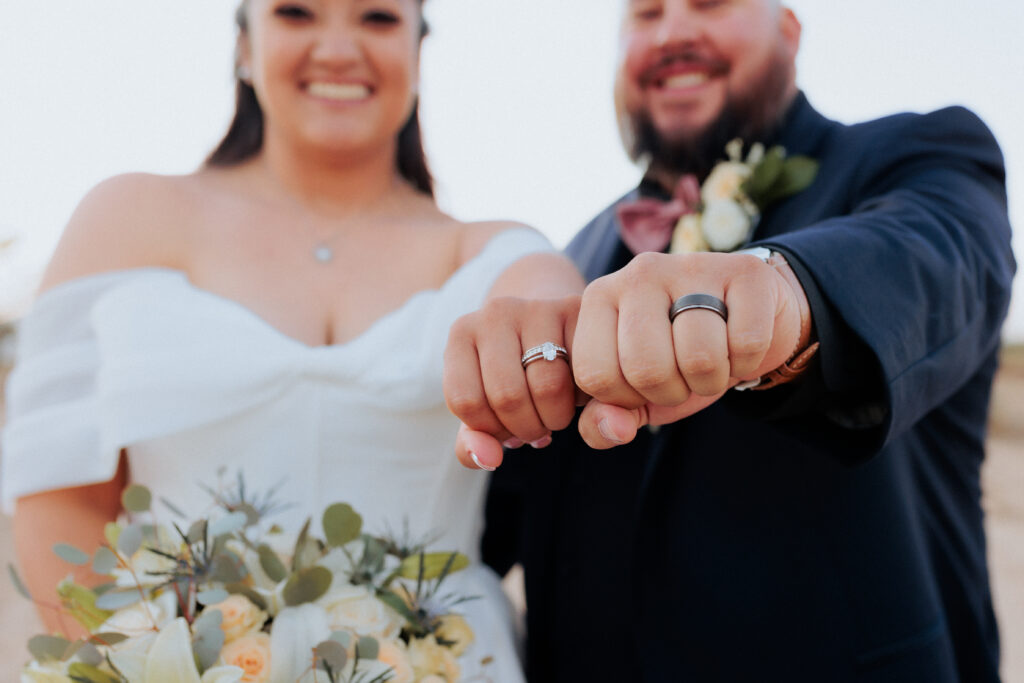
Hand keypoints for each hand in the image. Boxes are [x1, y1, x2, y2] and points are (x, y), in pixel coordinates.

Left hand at [444, 295, 581, 469]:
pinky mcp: (578, 310)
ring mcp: (538, 307)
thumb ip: (474, 442)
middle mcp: (496, 312)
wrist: (550, 328)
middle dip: (527, 428)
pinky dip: (583, 398)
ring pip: (548, 387)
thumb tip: (488, 460)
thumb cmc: (514, 377)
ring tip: (555, 413)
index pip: (467, 402)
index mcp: (462, 334)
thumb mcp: (485, 408)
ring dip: (556, 418)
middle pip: (508, 396)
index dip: (491, 429)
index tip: (506, 426)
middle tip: (537, 425)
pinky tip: (577, 392)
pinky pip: (583, 374)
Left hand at [571, 251, 808, 447]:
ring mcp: (692, 265)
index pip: (595, 375)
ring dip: (711, 381)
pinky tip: (739, 345)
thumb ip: (603, 419)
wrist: (745, 319)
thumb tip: (612, 431)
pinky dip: (747, 362)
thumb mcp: (634, 393)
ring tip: (711, 362)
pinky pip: (747, 343)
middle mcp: (639, 273)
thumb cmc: (677, 358)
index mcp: (599, 297)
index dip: (626, 399)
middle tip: (682, 376)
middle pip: (647, 368)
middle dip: (671, 392)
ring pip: (699, 357)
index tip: (644, 384)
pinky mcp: (746, 270)